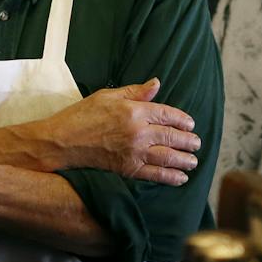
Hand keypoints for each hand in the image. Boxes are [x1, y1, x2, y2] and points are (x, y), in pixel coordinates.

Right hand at [32, 78, 200, 183]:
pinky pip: (155, 174)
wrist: (64, 141)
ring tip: (193, 161)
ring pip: (168, 157)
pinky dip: (171, 177)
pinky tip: (180, 178)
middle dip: (188, 141)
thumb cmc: (83, 115)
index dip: (182, 119)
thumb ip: (135, 91)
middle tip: (197, 143)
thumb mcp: (108, 96)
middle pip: (172, 136)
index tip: (191, 124)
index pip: (167, 114)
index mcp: (134, 111)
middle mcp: (138, 132)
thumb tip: (156, 84)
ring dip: (185, 160)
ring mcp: (134, 152)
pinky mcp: (128, 169)